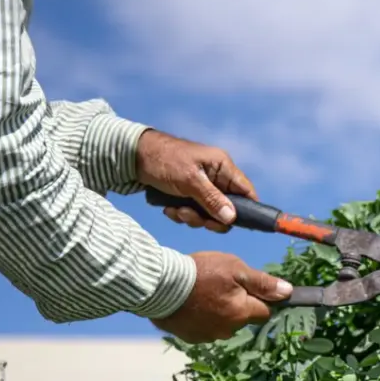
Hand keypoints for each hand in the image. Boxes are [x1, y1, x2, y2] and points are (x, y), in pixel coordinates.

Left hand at [135, 129, 256, 232]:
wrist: (132, 156)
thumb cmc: (163, 160)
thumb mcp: (189, 181)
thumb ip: (212, 200)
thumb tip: (232, 219)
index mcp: (222, 167)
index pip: (246, 191)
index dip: (247, 209)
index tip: (237, 224)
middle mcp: (216, 177)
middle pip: (227, 208)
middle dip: (210, 217)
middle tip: (193, 218)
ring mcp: (202, 186)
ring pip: (209, 213)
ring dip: (192, 217)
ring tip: (176, 210)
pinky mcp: (188, 194)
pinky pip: (194, 212)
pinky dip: (182, 214)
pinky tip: (168, 208)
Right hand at [151, 252, 292, 342]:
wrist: (159, 286)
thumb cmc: (201, 273)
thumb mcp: (235, 269)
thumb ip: (262, 283)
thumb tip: (288, 293)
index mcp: (242, 313)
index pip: (264, 312)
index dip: (260, 298)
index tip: (248, 287)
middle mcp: (228, 330)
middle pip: (243, 318)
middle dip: (238, 305)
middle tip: (221, 285)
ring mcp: (207, 336)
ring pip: (223, 324)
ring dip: (219, 312)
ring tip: (203, 293)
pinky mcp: (190, 337)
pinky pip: (204, 328)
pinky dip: (202, 318)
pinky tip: (191, 304)